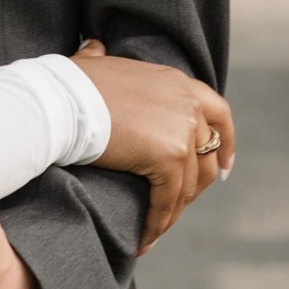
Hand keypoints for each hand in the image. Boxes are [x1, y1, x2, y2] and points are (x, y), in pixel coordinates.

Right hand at [74, 43, 233, 247]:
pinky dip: (157, 224)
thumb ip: (101, 57)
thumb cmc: (69, 83)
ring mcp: (183, 130)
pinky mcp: (171, 156)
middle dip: (196, 185)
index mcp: (176, 82)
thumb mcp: (96, 63)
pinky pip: (168, 201)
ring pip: (188, 184)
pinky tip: (144, 240)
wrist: (62, 100)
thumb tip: (94, 48)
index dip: (226, 141)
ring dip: (173, 211)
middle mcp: (187, 104)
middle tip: (180, 206)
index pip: (218, 112)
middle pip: (207, 154)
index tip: (224, 166)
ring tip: (155, 229)